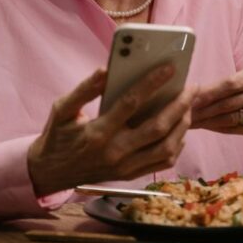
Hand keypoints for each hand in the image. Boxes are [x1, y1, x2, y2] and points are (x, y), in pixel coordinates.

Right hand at [26, 64, 195, 196]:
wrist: (51, 172)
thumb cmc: (58, 136)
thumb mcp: (62, 109)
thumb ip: (84, 89)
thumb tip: (106, 70)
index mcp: (98, 132)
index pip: (131, 103)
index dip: (152, 82)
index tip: (170, 67)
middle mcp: (115, 152)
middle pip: (157, 127)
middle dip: (179, 104)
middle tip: (191, 87)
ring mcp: (125, 167)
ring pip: (166, 147)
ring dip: (182, 125)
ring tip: (188, 105)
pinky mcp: (131, 175)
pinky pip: (163, 162)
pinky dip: (177, 144)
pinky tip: (179, 127)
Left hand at [191, 66, 242, 147]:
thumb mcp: (242, 81)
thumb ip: (221, 85)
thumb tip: (190, 91)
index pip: (230, 83)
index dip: (209, 93)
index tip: (190, 100)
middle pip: (231, 102)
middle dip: (205, 109)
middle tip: (186, 114)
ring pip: (233, 117)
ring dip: (209, 121)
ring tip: (192, 122)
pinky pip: (239, 129)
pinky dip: (220, 128)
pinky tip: (207, 127)